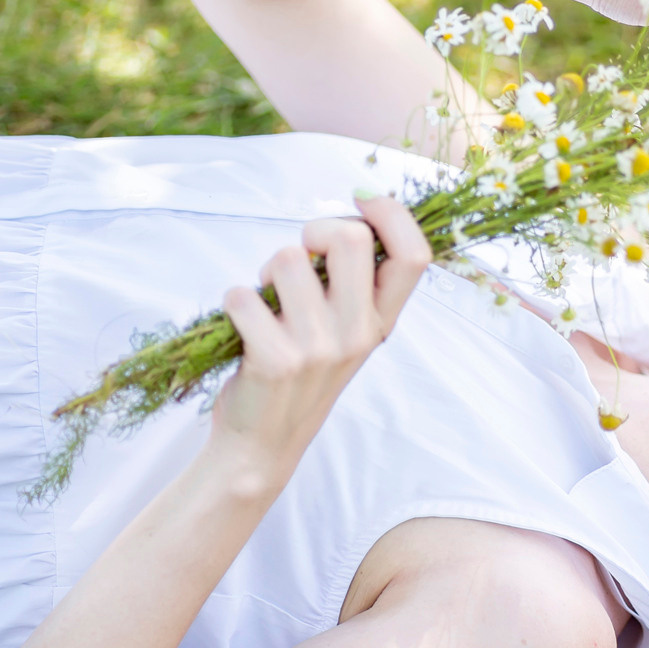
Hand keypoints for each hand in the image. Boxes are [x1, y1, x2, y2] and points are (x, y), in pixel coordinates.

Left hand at [211, 196, 431, 476]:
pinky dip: (234, 302)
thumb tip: (345, 218)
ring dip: (266, 272)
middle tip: (298, 258)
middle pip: (350, 238)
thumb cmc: (299, 375)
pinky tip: (242, 330)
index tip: (361, 201)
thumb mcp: (344, 334)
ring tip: (267, 305)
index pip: (415, 255)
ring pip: (287, 259)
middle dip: (315, 230)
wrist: (262, 445)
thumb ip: (352, 285)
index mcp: (380, 323)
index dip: (391, 214)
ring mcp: (318, 349)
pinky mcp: (275, 360)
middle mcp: (358, 334)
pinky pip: (243, 295)